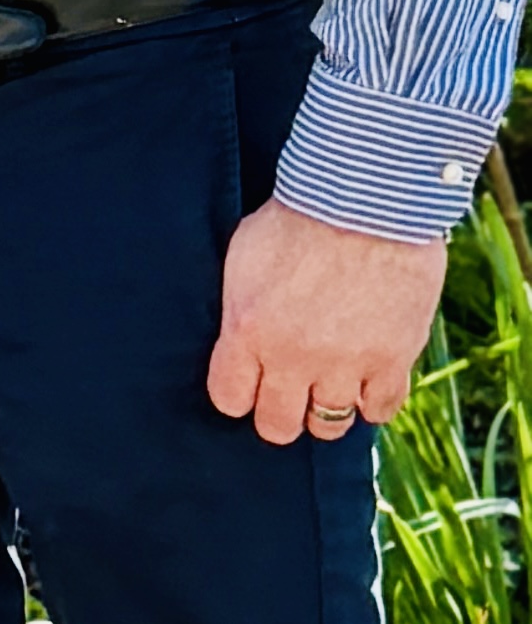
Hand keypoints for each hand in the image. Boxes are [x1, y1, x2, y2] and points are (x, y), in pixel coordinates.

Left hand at [208, 194, 440, 448]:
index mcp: (248, 331)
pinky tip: (367, 380)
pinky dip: (373, 401)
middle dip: (279, 413)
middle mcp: (293, 358)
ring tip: (328, 385)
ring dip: (325, 409)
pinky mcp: (393, 359)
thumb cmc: (297, 215)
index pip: (230, 399)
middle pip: (277, 425)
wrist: (365, 199)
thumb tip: (238, 337)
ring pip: (329, 425)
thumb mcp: (244, 257)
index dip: (238, 394)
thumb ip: (241, 308)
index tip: (248, 384)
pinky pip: (381, 410)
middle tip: (288, 392)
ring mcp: (345, 363)